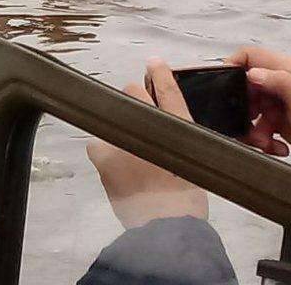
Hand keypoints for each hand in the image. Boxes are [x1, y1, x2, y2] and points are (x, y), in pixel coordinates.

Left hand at [86, 59, 207, 229]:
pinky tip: (113, 163)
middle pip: (133, 93)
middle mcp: (150, 124)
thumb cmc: (185, 200)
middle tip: (142, 129)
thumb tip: (164, 123)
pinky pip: (96, 143)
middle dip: (135, 103)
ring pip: (113, 115)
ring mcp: (122, 137)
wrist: (166, 227)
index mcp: (179, 126)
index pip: (168, 90)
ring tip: (127, 152)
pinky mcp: (102, 155)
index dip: (161, 74)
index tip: (155, 64)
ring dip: (118, 126)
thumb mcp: (194, 163)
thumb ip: (180, 138)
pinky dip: (103, 149)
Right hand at [226, 47, 290, 161]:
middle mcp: (280, 82)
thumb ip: (277, 81)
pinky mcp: (279, 120)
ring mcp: (279, 101)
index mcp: (287, 69)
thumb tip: (250, 73)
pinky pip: (260, 125)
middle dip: (243, 108)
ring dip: (253, 129)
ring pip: (250, 110)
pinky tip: (277, 147)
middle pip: (246, 86)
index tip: (223, 85)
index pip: (250, 55)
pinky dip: (264, 138)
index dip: (233, 65)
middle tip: (248, 125)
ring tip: (266, 143)